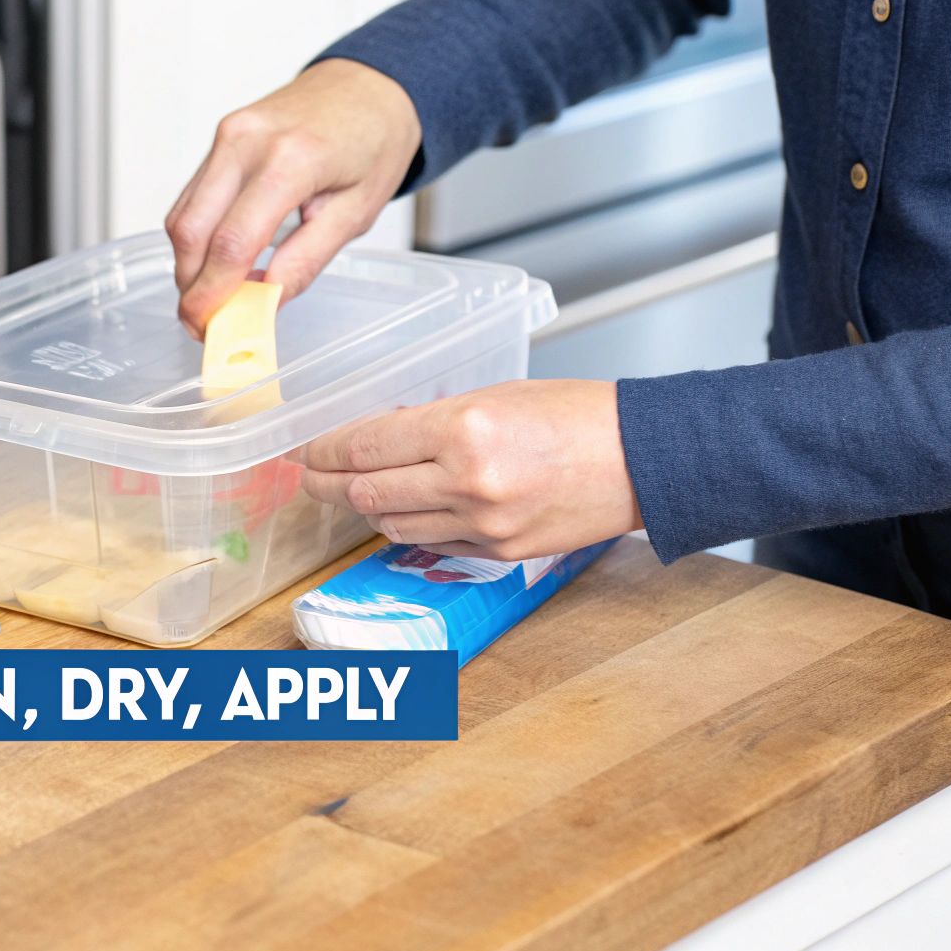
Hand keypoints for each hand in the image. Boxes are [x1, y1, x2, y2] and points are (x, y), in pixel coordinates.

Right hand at [166, 58, 421, 337]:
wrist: (370, 86)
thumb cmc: (373, 143)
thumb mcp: (356, 213)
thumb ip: (305, 261)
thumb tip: (263, 302)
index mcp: (291, 160)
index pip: (232, 242)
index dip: (213, 293)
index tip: (208, 328)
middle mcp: (247, 141)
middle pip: (191, 230)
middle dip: (190, 286)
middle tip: (203, 323)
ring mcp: (228, 135)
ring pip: (182, 215)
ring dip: (189, 265)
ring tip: (213, 297)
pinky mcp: (221, 137)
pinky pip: (192, 197)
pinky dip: (196, 237)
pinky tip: (217, 261)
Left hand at [298, 380, 643, 560]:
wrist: (643, 460)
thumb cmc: (577, 416)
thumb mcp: (495, 396)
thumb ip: (433, 420)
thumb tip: (381, 434)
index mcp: (464, 431)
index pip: (366, 448)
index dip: (325, 451)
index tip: (307, 449)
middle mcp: (467, 483)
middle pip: (367, 493)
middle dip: (327, 485)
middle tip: (309, 477)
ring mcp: (483, 526)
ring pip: (392, 526)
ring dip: (365, 509)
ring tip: (351, 493)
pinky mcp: (498, 555)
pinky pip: (431, 544)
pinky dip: (408, 528)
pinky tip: (401, 511)